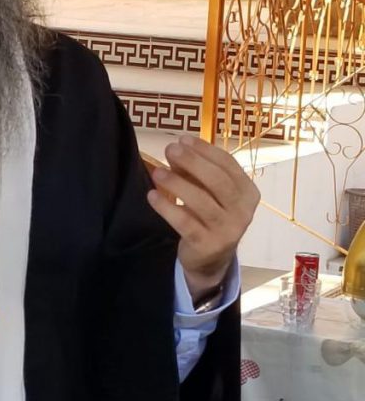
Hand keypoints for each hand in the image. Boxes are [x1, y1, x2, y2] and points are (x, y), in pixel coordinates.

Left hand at [147, 136, 259, 301]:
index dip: (205, 150)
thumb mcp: (209, 192)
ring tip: (158, 173)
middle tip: (170, 150)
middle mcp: (243, 212)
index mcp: (248, 193)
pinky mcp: (208, 245)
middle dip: (193, 162)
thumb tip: (177, 148)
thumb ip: (196, 172)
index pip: (228, 165)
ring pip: (202, 202)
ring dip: (178, 184)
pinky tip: (153, 196)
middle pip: (218, 181)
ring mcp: (227, 230)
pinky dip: (167, 208)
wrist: (210, 260)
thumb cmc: (210, 217)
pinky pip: (185, 222)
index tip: (183, 139)